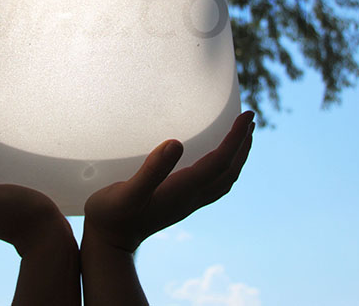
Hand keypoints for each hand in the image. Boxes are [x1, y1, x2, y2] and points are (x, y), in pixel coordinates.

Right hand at [83, 111, 254, 252]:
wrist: (108, 243)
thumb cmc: (111, 216)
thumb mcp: (126, 193)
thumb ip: (151, 170)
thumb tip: (176, 143)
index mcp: (183, 190)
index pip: (220, 162)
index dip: (235, 138)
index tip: (246, 115)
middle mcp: (191, 197)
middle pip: (228, 171)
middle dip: (242, 145)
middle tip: (250, 119)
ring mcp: (187, 203)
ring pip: (223, 180)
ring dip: (237, 157)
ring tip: (242, 137)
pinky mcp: (179, 203)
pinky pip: (212, 184)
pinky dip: (223, 168)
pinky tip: (214, 160)